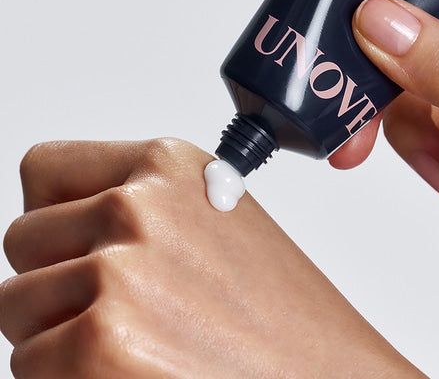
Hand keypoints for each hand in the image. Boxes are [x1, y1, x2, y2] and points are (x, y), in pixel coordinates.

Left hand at [0, 139, 424, 378]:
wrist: (327, 376)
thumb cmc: (279, 312)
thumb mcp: (214, 220)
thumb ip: (140, 205)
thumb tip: (68, 221)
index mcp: (169, 163)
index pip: (45, 169)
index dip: (56, 213)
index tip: (77, 239)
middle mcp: (138, 206)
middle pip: (24, 240)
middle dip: (55, 277)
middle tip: (121, 305)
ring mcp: (117, 274)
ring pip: (17, 306)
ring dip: (57, 330)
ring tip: (139, 341)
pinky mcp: (97, 348)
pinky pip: (29, 363)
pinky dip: (66, 378)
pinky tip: (137, 371)